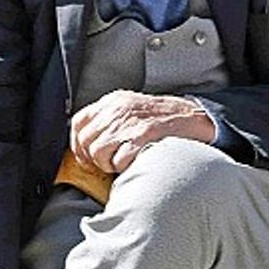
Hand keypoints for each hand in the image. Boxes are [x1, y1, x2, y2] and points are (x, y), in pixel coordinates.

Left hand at [69, 90, 215, 173]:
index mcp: (113, 101)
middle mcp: (118, 110)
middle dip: (93, 158)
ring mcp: (129, 123)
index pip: (79, 122)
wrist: (192, 118)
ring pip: (99, 153)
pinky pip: (118, 161)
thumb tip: (87, 142)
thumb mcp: (130, 108)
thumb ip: (109, 118)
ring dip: (109, 164)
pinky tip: (134, 162)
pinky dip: (124, 167)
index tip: (84, 156)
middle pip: (86, 140)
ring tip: (123, 161)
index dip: (77, 143)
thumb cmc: (161, 118)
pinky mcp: (141, 137)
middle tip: (107, 163)